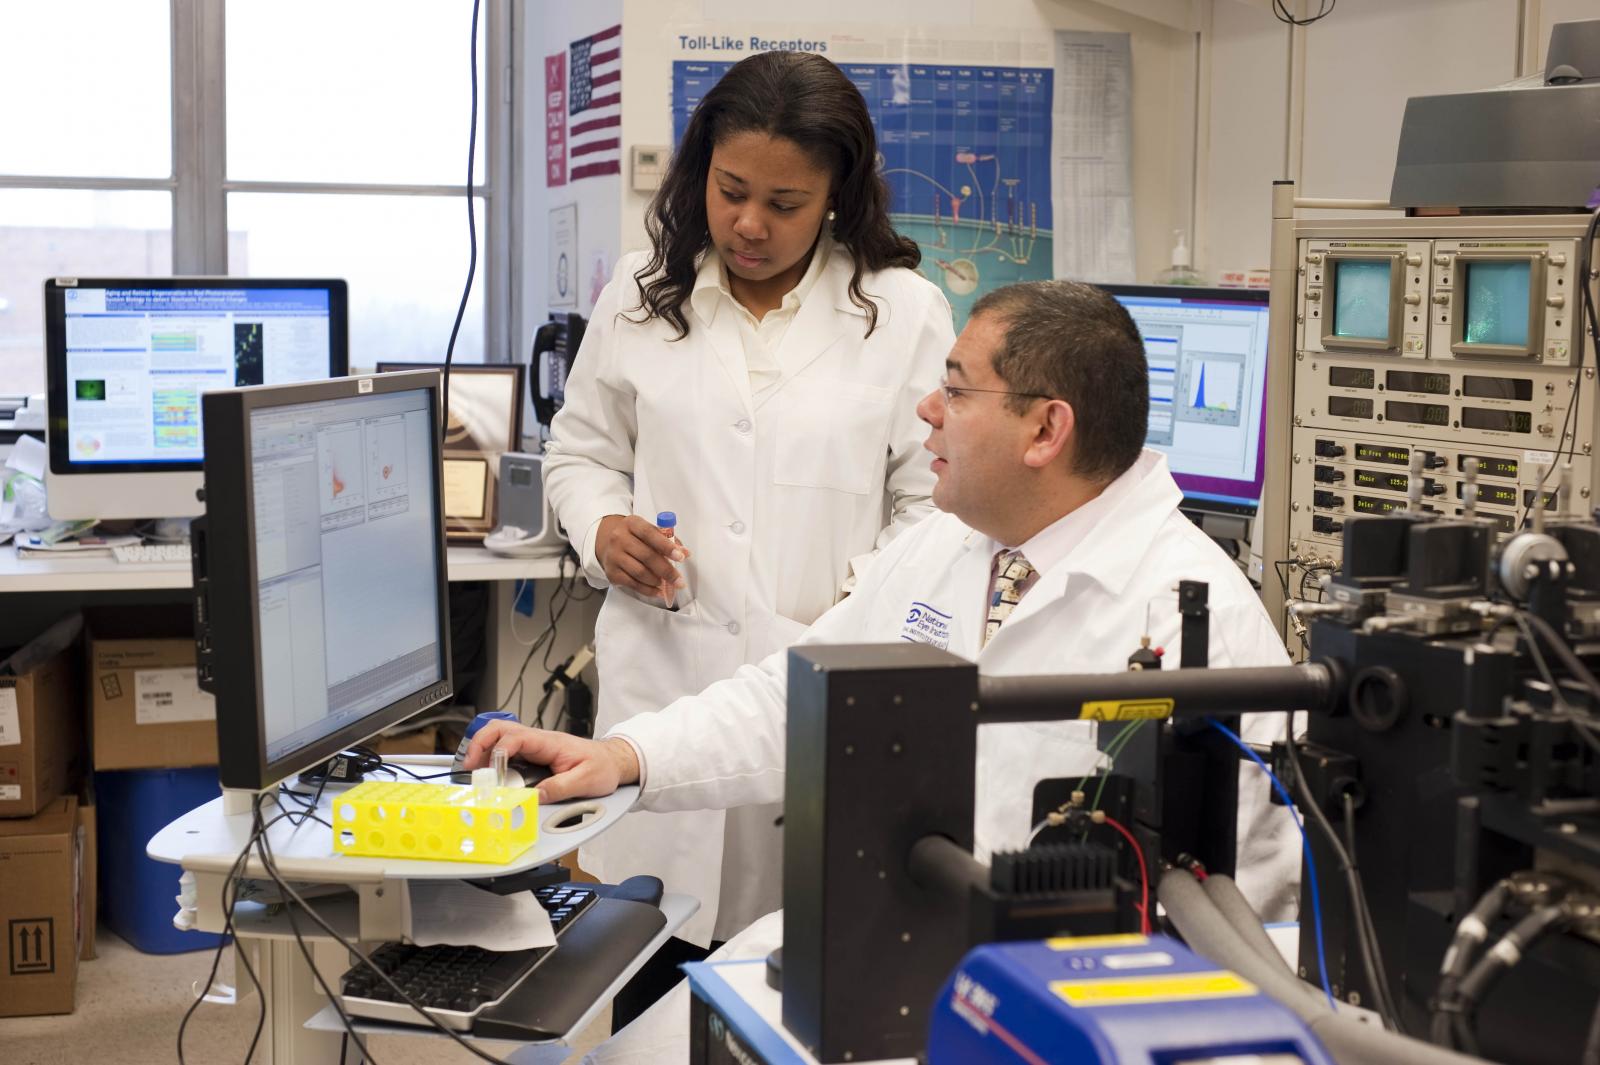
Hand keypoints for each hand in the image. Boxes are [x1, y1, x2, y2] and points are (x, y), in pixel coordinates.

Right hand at [463, 720, 639, 802]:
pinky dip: (492, 757)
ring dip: (483, 749)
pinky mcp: (533, 755)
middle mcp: (538, 740)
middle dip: (480, 743)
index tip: (492, 773)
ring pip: (500, 737)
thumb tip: (535, 797)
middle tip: (469, 765)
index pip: (515, 738)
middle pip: (500, 729)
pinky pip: (507, 750)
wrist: (613, 761)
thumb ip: (560, 788)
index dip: (498, 753)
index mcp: (549, 742)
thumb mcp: (585, 780)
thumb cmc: (602, 766)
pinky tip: (488, 772)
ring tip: (473, 769)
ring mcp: (534, 746)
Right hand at [595, 514, 688, 605]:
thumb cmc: (636, 538)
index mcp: (632, 524)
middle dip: (666, 570)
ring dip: (657, 581)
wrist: (609, 544)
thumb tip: (685, 553)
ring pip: (640, 572)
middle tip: (679, 580)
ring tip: (667, 584)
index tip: (680, 557)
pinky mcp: (612, 572)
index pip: (650, 534)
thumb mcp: (650, 532)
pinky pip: (633, 584)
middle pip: (646, 556)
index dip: (666, 546)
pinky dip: (648, 590)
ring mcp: (614, 556)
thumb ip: (668, 540)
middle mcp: (619, 538)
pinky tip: (658, 591)